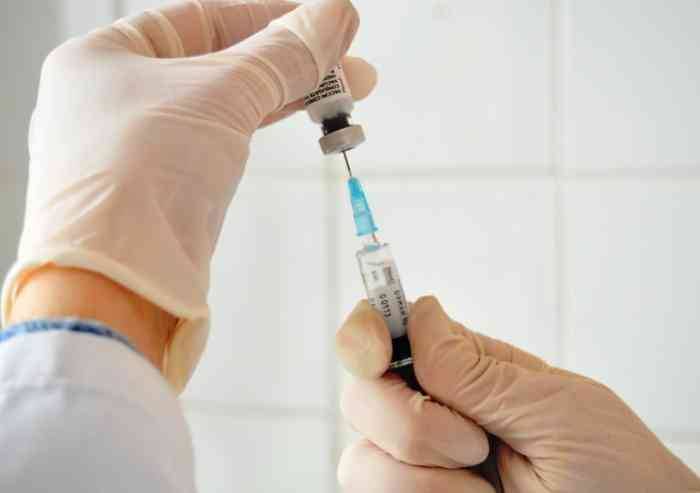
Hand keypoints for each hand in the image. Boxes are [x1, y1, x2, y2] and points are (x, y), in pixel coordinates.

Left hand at [1, 0, 375, 390]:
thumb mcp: (221, 94)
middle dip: (290, 62)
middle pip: (219, 63)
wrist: (118, 286)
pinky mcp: (163, 191)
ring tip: (342, 95)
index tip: (323, 22)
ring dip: (284, 97)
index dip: (269, 16)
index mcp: (105, 57)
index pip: (202, 18)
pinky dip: (260, 130)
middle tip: (351, 67)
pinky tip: (296, 120)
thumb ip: (283, 53)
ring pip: (224, 107)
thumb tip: (334, 16)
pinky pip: (220, 144)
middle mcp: (115, 99)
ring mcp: (139, 149)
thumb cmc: (140, 177)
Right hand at [335, 296, 699, 491]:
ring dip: (422, 476)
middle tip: (475, 442)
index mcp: (464, 370)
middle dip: (408, 420)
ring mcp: (418, 465)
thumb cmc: (612, 473)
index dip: (364, 332)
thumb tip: (418, 312)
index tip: (373, 353)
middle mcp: (431, 411)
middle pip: (361, 393)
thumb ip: (477, 369)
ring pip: (360, 456)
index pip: (388, 332)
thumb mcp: (554, 409)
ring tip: (483, 487)